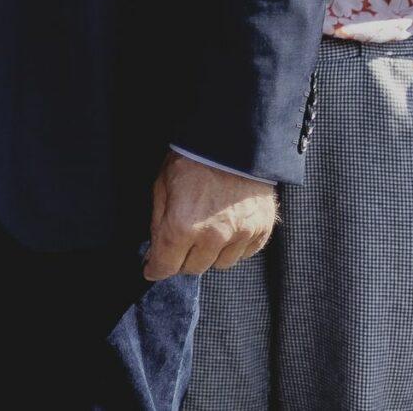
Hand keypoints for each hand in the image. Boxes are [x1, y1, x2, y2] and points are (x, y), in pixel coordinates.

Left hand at [144, 154, 277, 279]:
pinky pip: (243, 255)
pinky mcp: (261, 231)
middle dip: (180, 260)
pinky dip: (232, 248)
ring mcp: (240, 236)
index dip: (155, 269)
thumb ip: (158, 222)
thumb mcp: (161, 186)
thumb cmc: (192, 160)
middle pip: (193, 268)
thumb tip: (154, 250)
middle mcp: (213, 237)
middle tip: (177, 245)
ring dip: (208, 255)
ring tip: (203, 233)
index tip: (152, 269)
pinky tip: (225, 230)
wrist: (233, 143)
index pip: (166, 265)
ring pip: (219, 265)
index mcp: (183, 226)